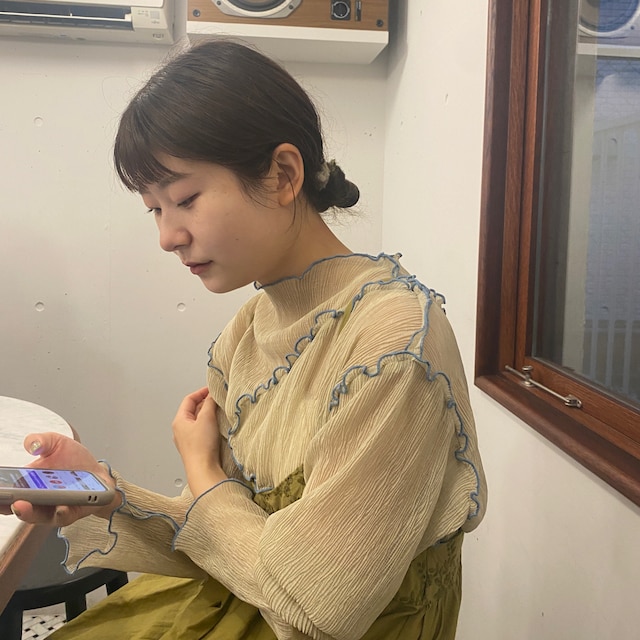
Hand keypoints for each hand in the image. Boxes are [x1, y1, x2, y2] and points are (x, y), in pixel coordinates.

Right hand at [0, 432, 120, 525]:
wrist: (98, 472)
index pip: (7, 490)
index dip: (0, 491)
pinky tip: (60, 507)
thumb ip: (42, 441)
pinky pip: (63, 517)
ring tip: (21, 504)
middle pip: (16, 506)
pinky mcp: (71, 513)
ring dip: (28, 512)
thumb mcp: (57, 444)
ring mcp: (52, 508)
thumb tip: (32, 445)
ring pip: (36, 516)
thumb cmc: (73, 460)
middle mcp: (37, 499)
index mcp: (28, 483)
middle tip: (4, 497)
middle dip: (6, 503)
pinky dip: (60, 513)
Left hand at [172, 387, 226, 496]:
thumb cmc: (201, 447)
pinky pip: (201, 430)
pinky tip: (217, 426)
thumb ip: (209, 404)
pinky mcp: (195, 447)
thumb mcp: (206, 418)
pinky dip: (209, 424)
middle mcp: (181, 429)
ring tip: (219, 411)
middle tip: (217, 399)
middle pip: (193, 409)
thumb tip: (211, 395)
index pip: (189, 399)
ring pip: (198, 420)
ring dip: (208, 414)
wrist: (203, 469)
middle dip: (205, 402)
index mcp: (179, 421)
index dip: (201, 392)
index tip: (212, 389)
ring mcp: (187, 439)